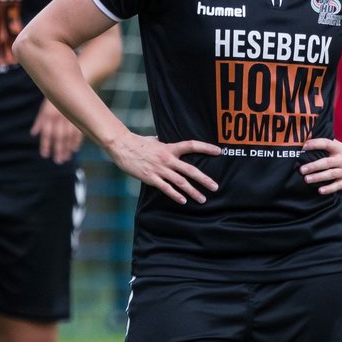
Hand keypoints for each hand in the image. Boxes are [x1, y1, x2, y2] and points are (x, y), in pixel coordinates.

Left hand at [31, 99, 83, 163]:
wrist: (69, 85)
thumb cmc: (54, 99)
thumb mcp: (44, 108)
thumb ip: (39, 121)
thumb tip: (33, 134)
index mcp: (49, 115)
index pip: (46, 133)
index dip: (45, 145)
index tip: (45, 155)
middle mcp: (59, 118)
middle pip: (58, 137)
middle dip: (58, 150)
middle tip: (58, 161)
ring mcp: (70, 117)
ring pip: (69, 136)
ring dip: (67, 148)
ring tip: (65, 158)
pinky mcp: (78, 117)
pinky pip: (78, 131)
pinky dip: (76, 141)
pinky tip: (74, 149)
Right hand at [106, 134, 220, 204]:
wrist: (122, 147)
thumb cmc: (138, 142)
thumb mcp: (154, 140)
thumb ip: (163, 143)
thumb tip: (165, 141)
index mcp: (170, 148)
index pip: (192, 145)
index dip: (206, 148)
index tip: (219, 151)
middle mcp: (167, 159)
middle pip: (190, 170)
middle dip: (204, 179)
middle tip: (215, 187)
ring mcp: (160, 169)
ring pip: (180, 182)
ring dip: (193, 192)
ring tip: (202, 199)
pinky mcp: (150, 178)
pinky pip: (166, 188)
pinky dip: (176, 195)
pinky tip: (183, 201)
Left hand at [297, 137, 341, 194]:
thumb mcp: (338, 145)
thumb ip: (324, 144)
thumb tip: (304, 143)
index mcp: (338, 148)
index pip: (326, 144)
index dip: (315, 144)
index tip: (304, 146)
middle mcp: (341, 159)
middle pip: (326, 162)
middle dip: (313, 166)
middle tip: (301, 169)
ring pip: (330, 174)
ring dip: (318, 177)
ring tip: (306, 179)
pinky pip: (337, 186)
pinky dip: (329, 188)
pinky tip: (320, 190)